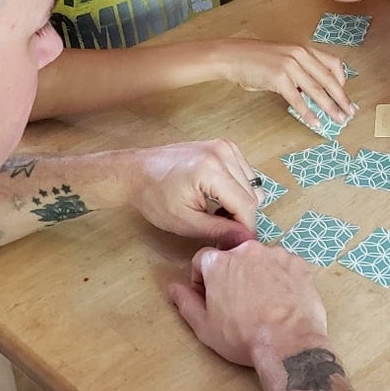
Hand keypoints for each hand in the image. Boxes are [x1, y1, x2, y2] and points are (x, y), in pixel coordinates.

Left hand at [115, 140, 258, 244]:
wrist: (136, 172)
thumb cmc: (154, 196)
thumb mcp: (185, 221)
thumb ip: (219, 230)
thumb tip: (245, 239)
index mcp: (212, 170)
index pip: (246, 205)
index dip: (245, 228)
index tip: (237, 243)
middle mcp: (223, 152)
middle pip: (253, 195)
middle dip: (241, 216)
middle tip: (220, 228)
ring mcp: (225, 146)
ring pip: (252, 185)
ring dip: (240, 203)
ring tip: (216, 211)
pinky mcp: (224, 146)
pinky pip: (245, 174)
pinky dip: (237, 189)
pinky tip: (217, 197)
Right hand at [166, 241, 329, 369]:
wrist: (289, 344)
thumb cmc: (243, 337)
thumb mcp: (205, 326)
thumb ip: (186, 302)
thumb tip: (173, 288)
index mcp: (219, 262)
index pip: (202, 259)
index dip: (201, 279)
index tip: (209, 297)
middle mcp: (247, 250)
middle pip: (232, 257)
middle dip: (231, 276)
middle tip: (237, 303)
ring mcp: (276, 254)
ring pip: (260, 260)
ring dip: (257, 275)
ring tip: (263, 304)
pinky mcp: (298, 264)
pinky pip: (284, 266)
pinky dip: (281, 279)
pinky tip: (282, 301)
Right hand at [222, 38, 354, 126]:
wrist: (233, 56)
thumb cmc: (256, 59)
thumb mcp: (284, 58)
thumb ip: (300, 71)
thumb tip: (313, 92)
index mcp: (304, 49)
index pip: (333, 64)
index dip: (342, 81)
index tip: (344, 95)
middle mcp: (300, 55)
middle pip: (329, 80)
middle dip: (342, 98)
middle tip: (350, 112)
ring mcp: (290, 67)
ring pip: (317, 91)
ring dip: (330, 108)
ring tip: (338, 120)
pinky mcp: (279, 79)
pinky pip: (298, 100)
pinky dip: (309, 113)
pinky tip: (316, 122)